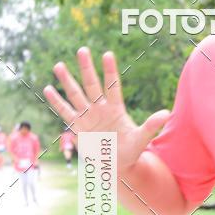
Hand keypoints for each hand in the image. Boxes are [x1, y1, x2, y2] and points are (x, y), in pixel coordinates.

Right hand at [43, 48, 170, 172]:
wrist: (117, 165)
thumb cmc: (131, 151)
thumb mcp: (142, 138)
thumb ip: (151, 125)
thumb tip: (166, 113)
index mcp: (116, 108)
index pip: (113, 86)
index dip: (110, 71)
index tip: (107, 54)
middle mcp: (100, 108)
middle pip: (92, 84)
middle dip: (87, 68)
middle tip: (82, 50)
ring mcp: (88, 116)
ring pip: (76, 95)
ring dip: (67, 81)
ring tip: (59, 65)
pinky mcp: (78, 127)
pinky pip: (65, 112)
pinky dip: (57, 102)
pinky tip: (48, 89)